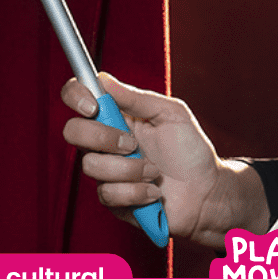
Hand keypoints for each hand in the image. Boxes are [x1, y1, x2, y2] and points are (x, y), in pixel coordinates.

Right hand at [61, 72, 268, 247]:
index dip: (76, 95)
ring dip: (129, 168)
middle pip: (72, 131)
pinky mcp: (111, 199)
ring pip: (92, 165)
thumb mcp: (171, 113)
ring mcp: (106, 170)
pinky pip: (108, 194)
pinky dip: (136, 192)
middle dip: (102, 137)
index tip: (93, 105)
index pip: (79, 97)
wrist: (205, 191)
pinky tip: (153, 191)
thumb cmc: (190, 149)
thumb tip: (104, 79)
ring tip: (155, 171)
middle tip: (132, 143)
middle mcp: (105, 141)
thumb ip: (138, 99)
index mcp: (117, 114)